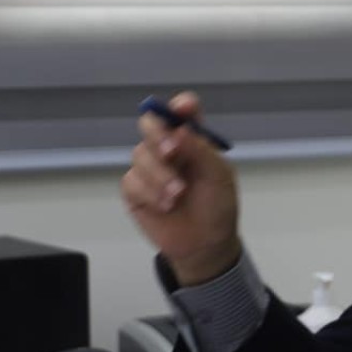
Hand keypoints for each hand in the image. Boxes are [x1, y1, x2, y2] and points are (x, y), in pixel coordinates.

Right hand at [121, 91, 241, 284]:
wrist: (205, 244)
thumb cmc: (217, 206)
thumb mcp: (218, 177)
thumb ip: (200, 151)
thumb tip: (179, 130)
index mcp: (192, 140)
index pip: (182, 112)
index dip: (181, 106)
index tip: (184, 109)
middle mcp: (168, 148)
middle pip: (150, 124)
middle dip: (159, 136)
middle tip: (172, 152)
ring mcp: (149, 168)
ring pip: (140, 154)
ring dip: (160, 175)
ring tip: (178, 195)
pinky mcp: (135, 191)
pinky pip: (132, 181)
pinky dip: (149, 193)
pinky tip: (166, 206)